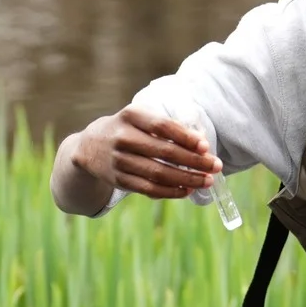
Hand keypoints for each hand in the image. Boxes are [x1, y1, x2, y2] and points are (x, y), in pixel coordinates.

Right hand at [70, 106, 220, 199]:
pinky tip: (188, 190)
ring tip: (207, 180)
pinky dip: (171, 191)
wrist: (89, 147)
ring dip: (187, 178)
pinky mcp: (119, 180)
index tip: (205, 146)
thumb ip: (167, 128)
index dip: (185, 137)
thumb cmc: (127, 129)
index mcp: (130, 115)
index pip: (162, 126)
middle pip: (164, 152)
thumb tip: (202, 145)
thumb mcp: (140, 118)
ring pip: (158, 173)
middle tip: (215, 166)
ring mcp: (119, 160)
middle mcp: (122, 137)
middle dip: (194, 161)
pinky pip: (149, 188)